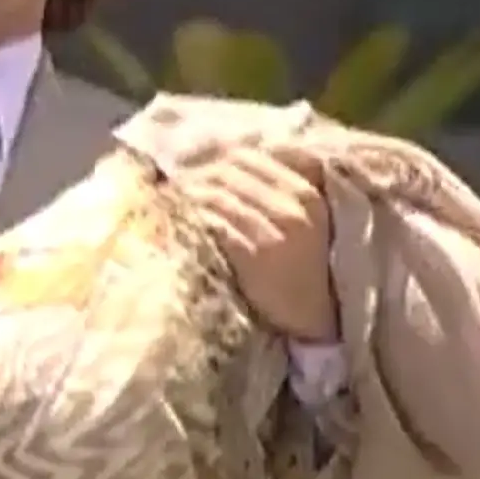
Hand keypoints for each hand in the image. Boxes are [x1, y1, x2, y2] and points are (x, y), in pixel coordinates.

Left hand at [175, 143, 335, 341]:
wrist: (312, 321)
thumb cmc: (298, 270)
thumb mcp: (298, 222)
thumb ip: (272, 191)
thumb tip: (225, 161)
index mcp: (305, 194)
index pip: (248, 157)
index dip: (215, 160)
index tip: (193, 167)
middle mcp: (293, 207)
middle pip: (228, 174)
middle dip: (196, 176)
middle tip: (171, 184)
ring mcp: (275, 231)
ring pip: (217, 196)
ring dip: (187, 197)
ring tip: (166, 201)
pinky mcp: (256, 254)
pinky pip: (215, 225)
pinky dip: (192, 220)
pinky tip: (177, 223)